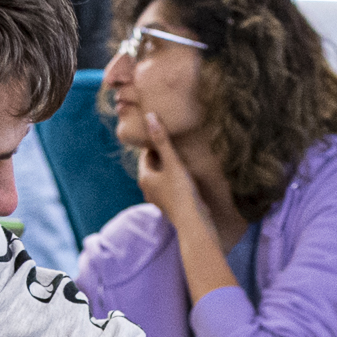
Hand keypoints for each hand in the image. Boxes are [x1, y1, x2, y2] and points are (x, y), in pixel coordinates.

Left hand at [135, 112, 210, 232]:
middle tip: (174, 142)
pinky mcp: (169, 205)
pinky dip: (174, 179)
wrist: (192, 221)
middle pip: (153, 166)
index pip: (146, 154)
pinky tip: (186, 176)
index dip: (155, 144)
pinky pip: (169, 186)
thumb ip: (162, 140)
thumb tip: (149, 116)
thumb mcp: (172, 162)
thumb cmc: (181, 191)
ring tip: (181, 157)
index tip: (166, 134)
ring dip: (169, 168)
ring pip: (161, 177)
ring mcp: (158, 198)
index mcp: (144, 177)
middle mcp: (147, 189)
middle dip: (162, 155)